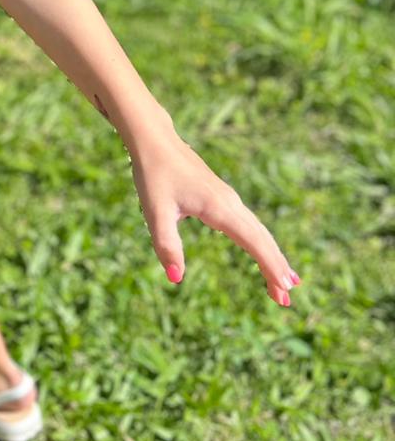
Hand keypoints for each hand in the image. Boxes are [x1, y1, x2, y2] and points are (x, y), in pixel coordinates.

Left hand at [130, 131, 302, 305]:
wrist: (155, 140)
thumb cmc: (154, 175)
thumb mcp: (155, 212)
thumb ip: (166, 245)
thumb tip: (176, 278)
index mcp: (219, 208)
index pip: (253, 242)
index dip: (269, 267)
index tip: (284, 290)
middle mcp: (230, 203)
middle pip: (261, 239)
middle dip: (276, 268)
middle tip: (287, 300)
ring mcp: (228, 199)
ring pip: (257, 231)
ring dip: (272, 255)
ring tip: (285, 281)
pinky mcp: (222, 197)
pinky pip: (248, 224)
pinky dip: (260, 242)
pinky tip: (263, 251)